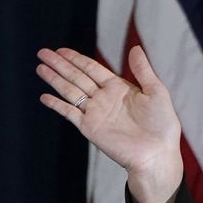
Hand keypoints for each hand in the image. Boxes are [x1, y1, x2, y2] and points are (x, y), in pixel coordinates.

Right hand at [36, 46, 182, 202]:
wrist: (156, 154)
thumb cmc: (162, 125)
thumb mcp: (156, 92)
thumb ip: (143, 70)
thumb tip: (134, 48)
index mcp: (119, 88)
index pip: (92, 69)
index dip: (76, 59)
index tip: (61, 50)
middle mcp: (104, 99)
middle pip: (77, 77)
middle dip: (60, 65)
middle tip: (43, 52)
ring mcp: (95, 113)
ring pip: (70, 91)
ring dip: (55, 79)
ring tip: (40, 67)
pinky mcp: (90, 128)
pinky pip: (69, 113)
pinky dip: (57, 104)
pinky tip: (45, 96)